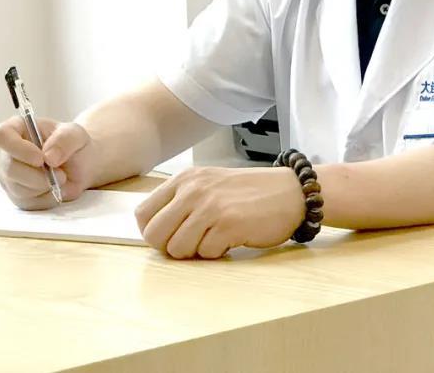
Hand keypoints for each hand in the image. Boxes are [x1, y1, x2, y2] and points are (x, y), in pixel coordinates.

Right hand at [0, 116, 98, 209]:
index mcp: (16, 129)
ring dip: (44, 186)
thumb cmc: (72, 144)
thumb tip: (48, 157)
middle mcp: (7, 153)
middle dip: (37, 175)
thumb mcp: (76, 134)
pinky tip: (57, 188)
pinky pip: (28, 202)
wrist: (80, 165)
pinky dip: (47, 198)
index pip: (2, 136)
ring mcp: (10, 177)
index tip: (40, 158)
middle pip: (9, 168)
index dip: (17, 148)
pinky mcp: (18, 196)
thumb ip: (65, 140)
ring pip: (18, 188)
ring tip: (62, 178)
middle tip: (61, 174)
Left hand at [135, 167, 305, 258]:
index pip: (143, 214)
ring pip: (177, 249)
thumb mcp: (209, 184)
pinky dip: (218, 253)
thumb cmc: (249, 192)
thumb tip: (153, 230)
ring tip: (214, 239)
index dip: (153, 232)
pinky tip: (232, 238)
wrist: (290, 192)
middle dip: (170, 247)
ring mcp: (210, 206)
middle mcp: (193, 190)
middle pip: (154, 235)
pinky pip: (206, 253)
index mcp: (185, 179)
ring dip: (195, 252)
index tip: (170, 236)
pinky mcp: (228, 224)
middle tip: (193, 243)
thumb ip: (181, 201)